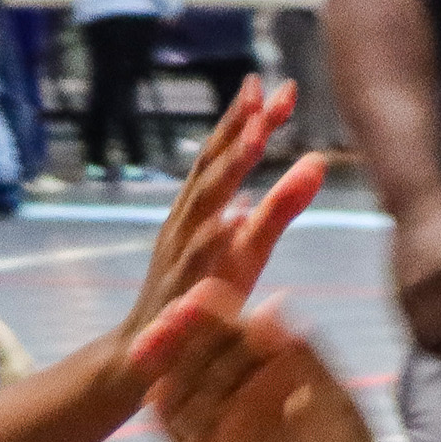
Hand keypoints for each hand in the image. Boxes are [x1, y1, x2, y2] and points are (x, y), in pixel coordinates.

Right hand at [115, 79, 321, 349]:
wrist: (147, 356)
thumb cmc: (198, 298)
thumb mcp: (245, 251)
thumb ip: (272, 212)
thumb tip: (293, 176)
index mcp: (202, 210)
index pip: (227, 156)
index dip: (250, 120)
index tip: (279, 85)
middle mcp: (186, 222)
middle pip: (212, 165)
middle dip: (237, 126)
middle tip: (263, 88)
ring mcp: (181, 252)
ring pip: (204, 202)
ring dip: (229, 167)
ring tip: (256, 135)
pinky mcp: (182, 288)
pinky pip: (197, 260)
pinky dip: (213, 236)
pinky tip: (233, 218)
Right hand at [134, 293, 412, 441]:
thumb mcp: (331, 397)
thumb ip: (300, 354)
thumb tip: (272, 302)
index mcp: (277, 370)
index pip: (238, 334)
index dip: (217, 315)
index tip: (198, 295)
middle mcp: (246, 394)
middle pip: (206, 358)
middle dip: (184, 336)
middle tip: (166, 318)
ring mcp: (226, 428)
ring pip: (188, 391)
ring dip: (168, 369)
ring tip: (150, 348)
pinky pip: (182, 436)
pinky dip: (167, 416)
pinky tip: (155, 395)